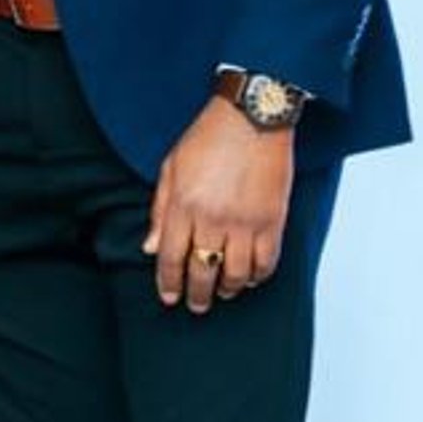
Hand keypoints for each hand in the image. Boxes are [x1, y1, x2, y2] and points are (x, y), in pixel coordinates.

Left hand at [143, 97, 294, 313]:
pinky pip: (266, 262)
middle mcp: (213, 218)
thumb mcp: (171, 168)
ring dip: (228, 289)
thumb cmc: (208, 138)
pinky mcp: (273, 220)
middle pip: (202, 271)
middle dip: (197, 294)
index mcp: (184, 205)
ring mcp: (245, 222)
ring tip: (223, 292)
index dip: (169, 283)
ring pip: (236, 274)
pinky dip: (258, 276)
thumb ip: (160, 211)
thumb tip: (150, 248)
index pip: (170, 258)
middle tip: (196, 304)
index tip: (169, 297)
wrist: (252, 117)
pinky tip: (251, 278)